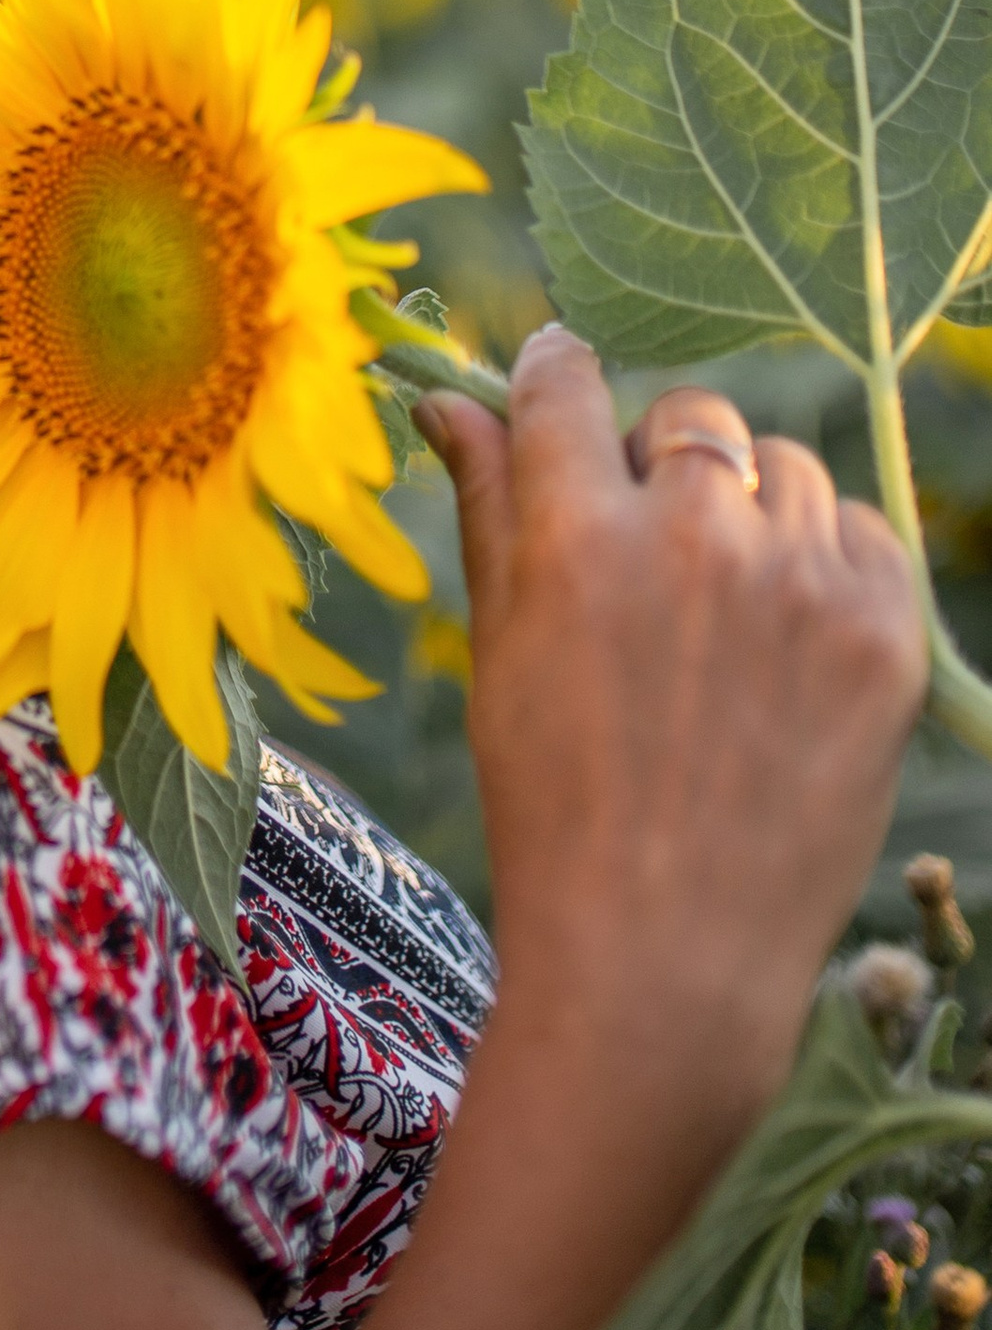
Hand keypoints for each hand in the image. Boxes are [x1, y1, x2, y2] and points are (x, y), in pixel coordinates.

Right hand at [422, 327, 925, 1119]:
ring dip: (750, 507)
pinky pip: (862, 530)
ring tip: (725, 605)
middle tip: (648, 545)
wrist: (669, 956)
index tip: (557, 378)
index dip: (555, 374)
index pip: (566, 383)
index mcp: (577, 533)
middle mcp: (695, 534)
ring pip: (784, 466)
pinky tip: (787, 637)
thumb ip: (486, 506)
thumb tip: (445, 395)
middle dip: (660, 458)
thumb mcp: (499, 647)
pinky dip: (827, 561)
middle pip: (688, 416)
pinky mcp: (885, 631)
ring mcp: (802, 580)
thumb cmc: (554, 806)